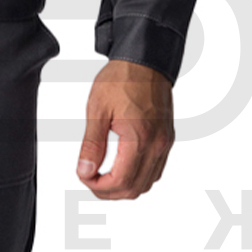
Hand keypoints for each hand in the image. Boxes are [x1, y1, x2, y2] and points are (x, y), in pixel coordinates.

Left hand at [75, 58, 174, 200]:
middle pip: (135, 189)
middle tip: (90, 180)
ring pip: (147, 183)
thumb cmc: (122, 78)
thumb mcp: (97, 110)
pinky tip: (122, 168)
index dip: (99, 187)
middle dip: (109, 192)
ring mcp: (165, 143)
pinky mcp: (167, 139)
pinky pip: (155, 170)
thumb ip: (92, 144)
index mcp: (139, 137)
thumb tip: (85, 171)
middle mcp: (157, 144)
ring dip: (124, 187)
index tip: (84, 177)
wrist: (146, 60)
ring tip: (103, 177)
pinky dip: (138, 177)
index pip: (120, 181)